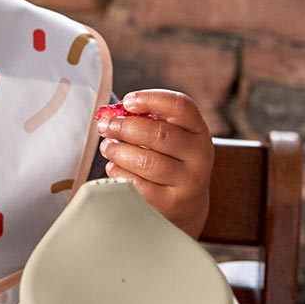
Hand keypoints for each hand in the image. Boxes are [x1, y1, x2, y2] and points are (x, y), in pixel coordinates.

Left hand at [96, 89, 212, 237]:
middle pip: (159, 134)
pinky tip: (115, 167)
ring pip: (146, 161)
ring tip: (107, 147)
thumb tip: (110, 115)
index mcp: (198, 131)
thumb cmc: (170, 161)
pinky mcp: (170, 204)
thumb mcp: (170, 138)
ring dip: (119, 151)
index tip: (127, 102)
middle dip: (125, 127)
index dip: (151, 99)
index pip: (181, 106)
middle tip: (106, 126)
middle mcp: (199, 156)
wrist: (186, 205)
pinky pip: (137, 184)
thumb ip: (146, 121)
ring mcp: (187, 182)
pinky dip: (119, 172)